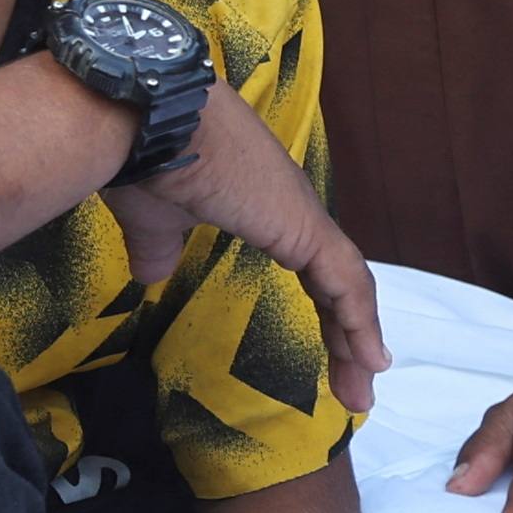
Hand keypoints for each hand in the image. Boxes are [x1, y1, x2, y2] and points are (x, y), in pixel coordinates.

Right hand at [96, 87, 385, 412]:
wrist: (145, 119)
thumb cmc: (141, 157)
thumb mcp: (151, 218)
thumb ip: (158, 248)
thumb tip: (149, 274)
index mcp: (257, 198)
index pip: (306, 261)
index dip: (321, 306)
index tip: (330, 351)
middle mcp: (287, 203)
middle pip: (331, 278)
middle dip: (343, 334)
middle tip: (353, 385)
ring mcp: (298, 212)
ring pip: (344, 284)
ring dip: (355, 341)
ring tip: (362, 393)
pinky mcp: (302, 226)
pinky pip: (345, 282)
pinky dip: (360, 322)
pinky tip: (370, 360)